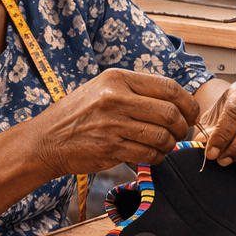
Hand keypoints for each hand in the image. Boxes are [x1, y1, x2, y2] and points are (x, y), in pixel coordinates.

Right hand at [29, 69, 198, 175]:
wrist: (44, 141)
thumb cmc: (77, 115)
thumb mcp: (102, 89)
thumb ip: (135, 90)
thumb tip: (176, 99)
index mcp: (117, 78)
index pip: (168, 86)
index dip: (187, 102)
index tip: (191, 112)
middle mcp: (115, 98)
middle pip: (170, 113)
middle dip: (182, 126)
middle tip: (180, 132)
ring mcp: (112, 124)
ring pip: (162, 136)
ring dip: (170, 144)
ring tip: (165, 145)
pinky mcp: (110, 148)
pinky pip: (148, 153)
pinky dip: (157, 157)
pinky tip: (153, 155)